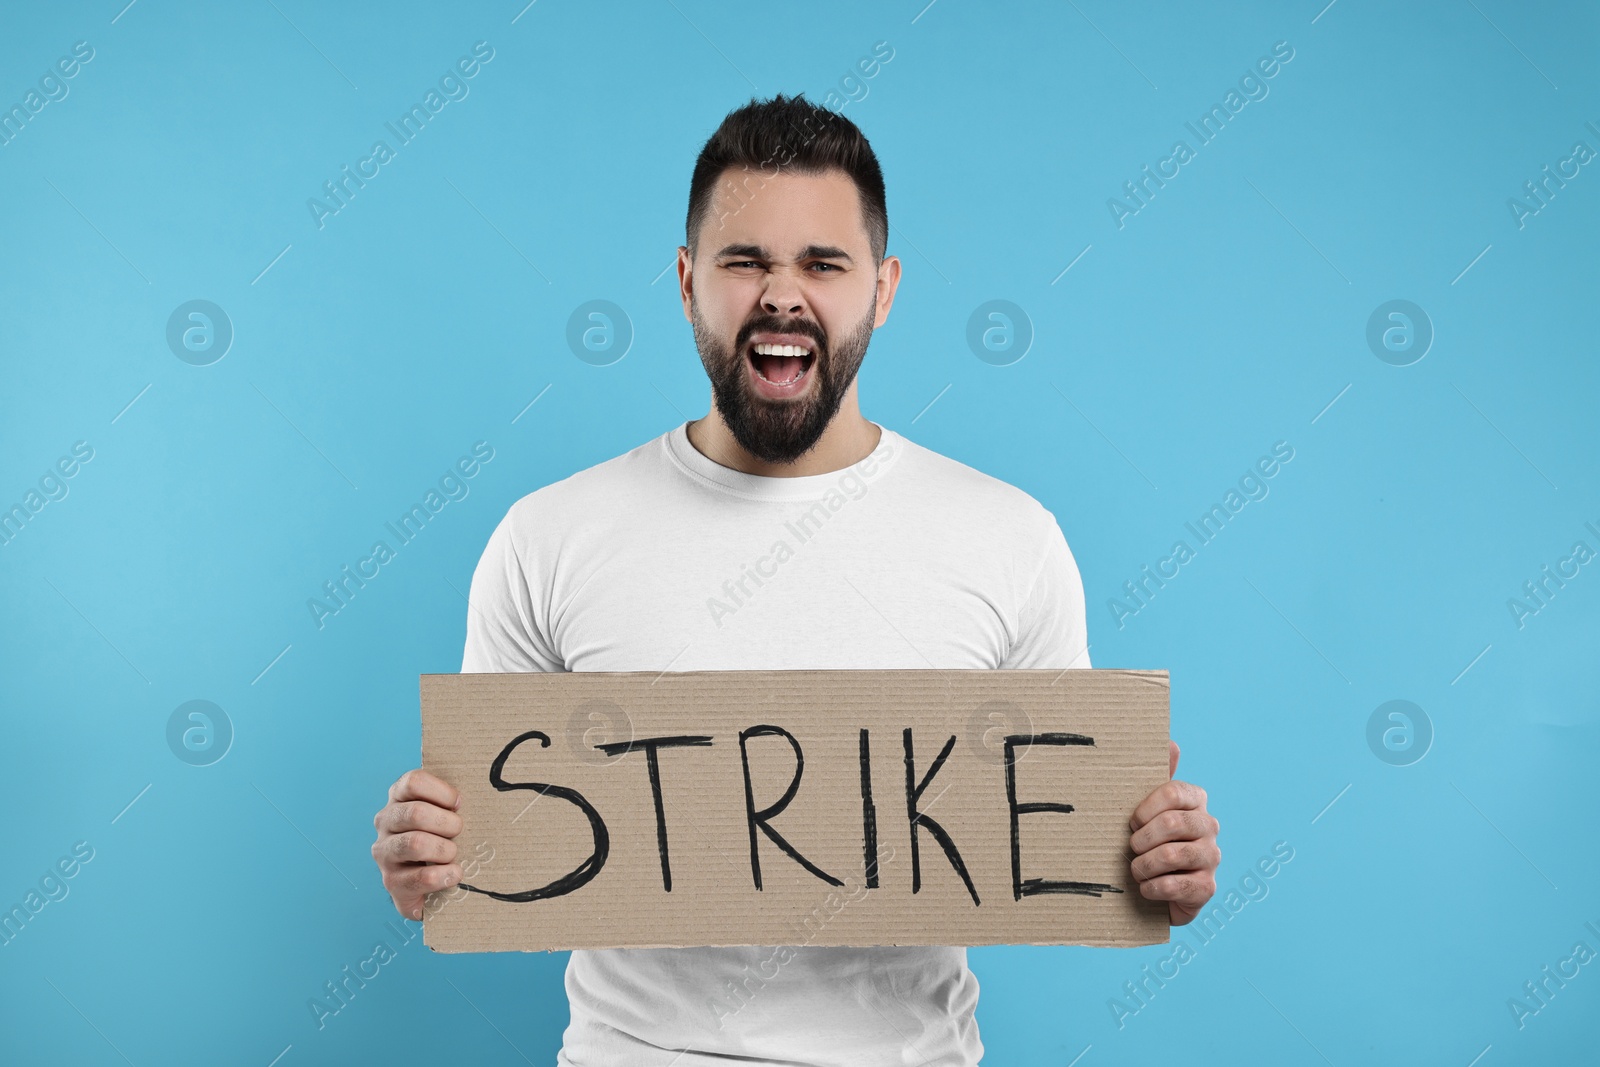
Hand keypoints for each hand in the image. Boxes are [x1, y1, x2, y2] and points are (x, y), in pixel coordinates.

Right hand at [372, 768, 463, 919]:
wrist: (426, 886)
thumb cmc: (440, 837)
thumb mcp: (443, 813)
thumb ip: (451, 801)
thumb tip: (481, 793)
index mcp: (399, 798)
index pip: (413, 782)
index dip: (442, 792)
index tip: (458, 804)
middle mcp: (385, 822)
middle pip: (416, 813)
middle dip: (447, 823)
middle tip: (459, 831)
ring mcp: (384, 852)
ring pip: (416, 844)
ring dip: (444, 849)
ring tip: (453, 854)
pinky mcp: (391, 882)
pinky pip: (421, 877)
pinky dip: (444, 875)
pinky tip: (454, 874)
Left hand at [1128, 741, 1219, 925]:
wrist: (1157, 888)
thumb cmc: (1149, 840)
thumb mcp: (1148, 807)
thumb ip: (1158, 775)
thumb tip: (1171, 743)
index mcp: (1196, 801)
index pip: (1173, 792)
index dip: (1145, 809)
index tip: (1132, 822)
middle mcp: (1209, 826)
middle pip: (1172, 822)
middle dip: (1142, 838)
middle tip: (1132, 848)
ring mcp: (1212, 858)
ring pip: (1173, 854)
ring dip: (1144, 864)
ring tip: (1136, 869)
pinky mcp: (1208, 888)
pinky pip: (1176, 885)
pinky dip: (1153, 887)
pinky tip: (1146, 888)